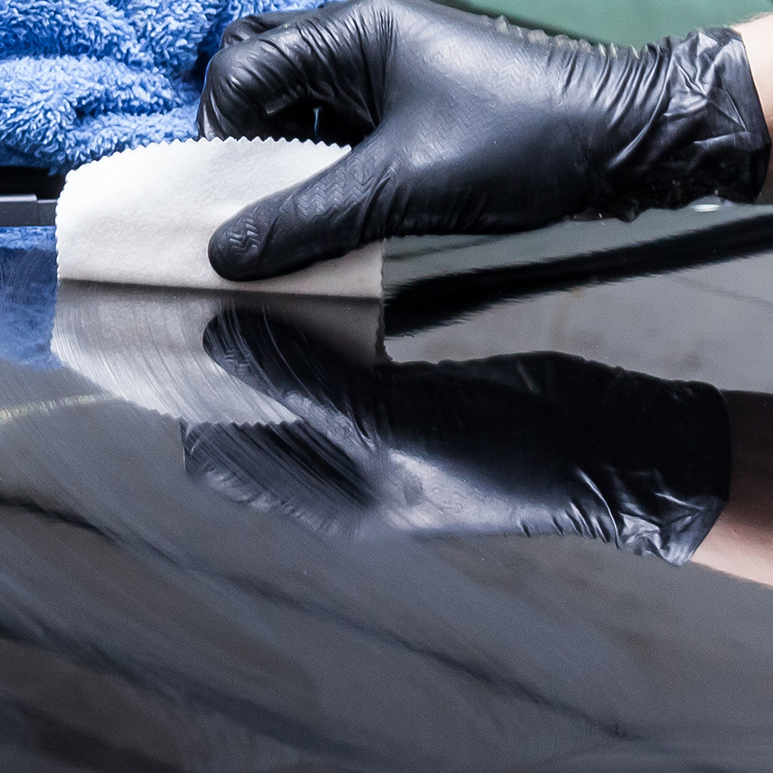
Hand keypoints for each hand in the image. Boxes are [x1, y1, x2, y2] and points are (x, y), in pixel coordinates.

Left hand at [180, 310, 731, 560]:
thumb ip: (304, 382)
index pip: (217, 460)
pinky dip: (318, 323)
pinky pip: (339, 356)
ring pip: (288, 380)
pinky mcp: (407, 392)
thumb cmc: (507, 460)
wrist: (607, 450)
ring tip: (238, 270)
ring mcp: (374, 432)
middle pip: (244, 417)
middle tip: (192, 286)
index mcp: (327, 503)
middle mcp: (339, 473)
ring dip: (265, 335)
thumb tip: (215, 339)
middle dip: (216, 362)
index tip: (165, 331)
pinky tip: (312, 276)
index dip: (185, 405)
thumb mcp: (396, 422)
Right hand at [197, 0, 768, 280]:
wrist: (627, 140)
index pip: (239, 70)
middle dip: (243, 141)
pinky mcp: (413, 109)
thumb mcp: (404, 188)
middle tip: (253, 201)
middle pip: (260, 78)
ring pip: (299, 110)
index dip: (221, 136)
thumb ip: (307, 219)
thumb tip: (224, 253)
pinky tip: (339, 213)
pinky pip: (339, 132)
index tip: (229, 199)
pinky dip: (324, 171)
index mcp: (353, 33)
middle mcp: (363, 41)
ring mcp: (389, 73)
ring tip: (298, 214)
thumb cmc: (527, 142)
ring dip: (286, 162)